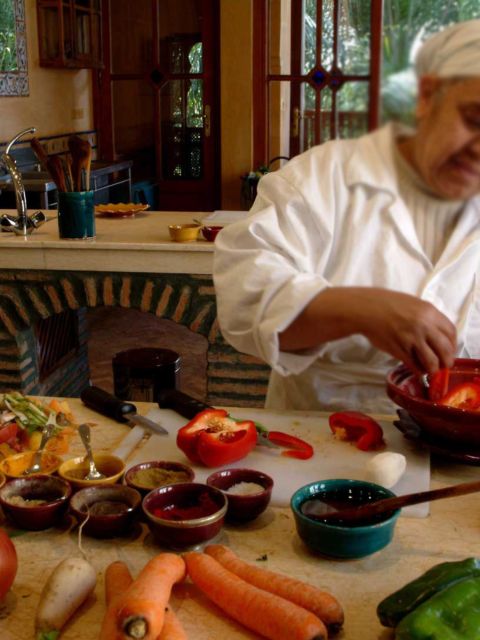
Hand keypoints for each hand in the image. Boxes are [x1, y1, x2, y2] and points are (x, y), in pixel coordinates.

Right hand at [279, 287, 456, 373]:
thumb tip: (438, 334)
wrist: (365, 309)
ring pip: (432, 361)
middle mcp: (424, 326)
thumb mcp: (413, 304)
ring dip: (433, 369)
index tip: (449, 350)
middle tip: (443, 365)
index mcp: (429, 312)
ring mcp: (412, 339)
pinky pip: (415, 365)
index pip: (451, 332)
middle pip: (445, 349)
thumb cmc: (387, 304)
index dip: (453, 345)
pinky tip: (418, 371)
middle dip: (447, 361)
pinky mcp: (400, 350)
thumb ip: (427, 317)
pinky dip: (418, 371)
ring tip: (430, 370)